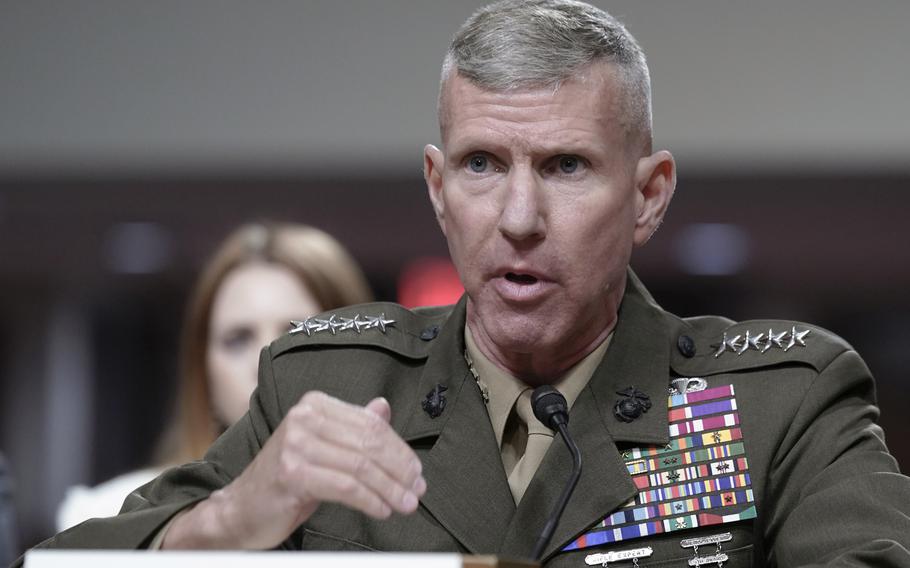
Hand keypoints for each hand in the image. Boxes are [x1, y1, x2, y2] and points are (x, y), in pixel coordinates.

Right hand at [163, 391, 425, 548]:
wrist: (242, 508)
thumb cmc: (288, 479)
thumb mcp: (324, 447)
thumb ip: (352, 427)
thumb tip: (383, 408)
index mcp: (315, 404)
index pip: (370, 425)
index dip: (399, 450)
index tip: (417, 472)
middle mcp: (304, 417)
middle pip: (369, 444)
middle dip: (399, 470)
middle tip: (416, 490)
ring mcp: (295, 443)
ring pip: (360, 466)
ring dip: (389, 489)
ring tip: (405, 504)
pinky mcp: (291, 472)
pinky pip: (345, 486)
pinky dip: (369, 500)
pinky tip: (381, 510)